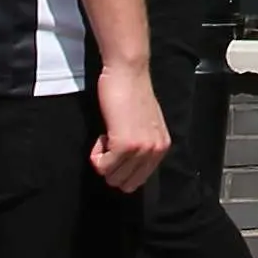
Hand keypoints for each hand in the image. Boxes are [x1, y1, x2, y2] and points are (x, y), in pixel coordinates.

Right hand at [89, 61, 171, 192]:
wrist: (127, 72)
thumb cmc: (131, 93)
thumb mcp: (145, 125)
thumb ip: (142, 145)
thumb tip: (127, 167)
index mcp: (161, 148)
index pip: (138, 180)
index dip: (121, 168)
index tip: (116, 147)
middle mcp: (155, 152)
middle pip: (125, 184)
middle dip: (111, 168)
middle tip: (109, 142)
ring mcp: (141, 150)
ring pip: (112, 177)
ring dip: (102, 160)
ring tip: (107, 135)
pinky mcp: (124, 145)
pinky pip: (102, 166)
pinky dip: (96, 154)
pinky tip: (102, 134)